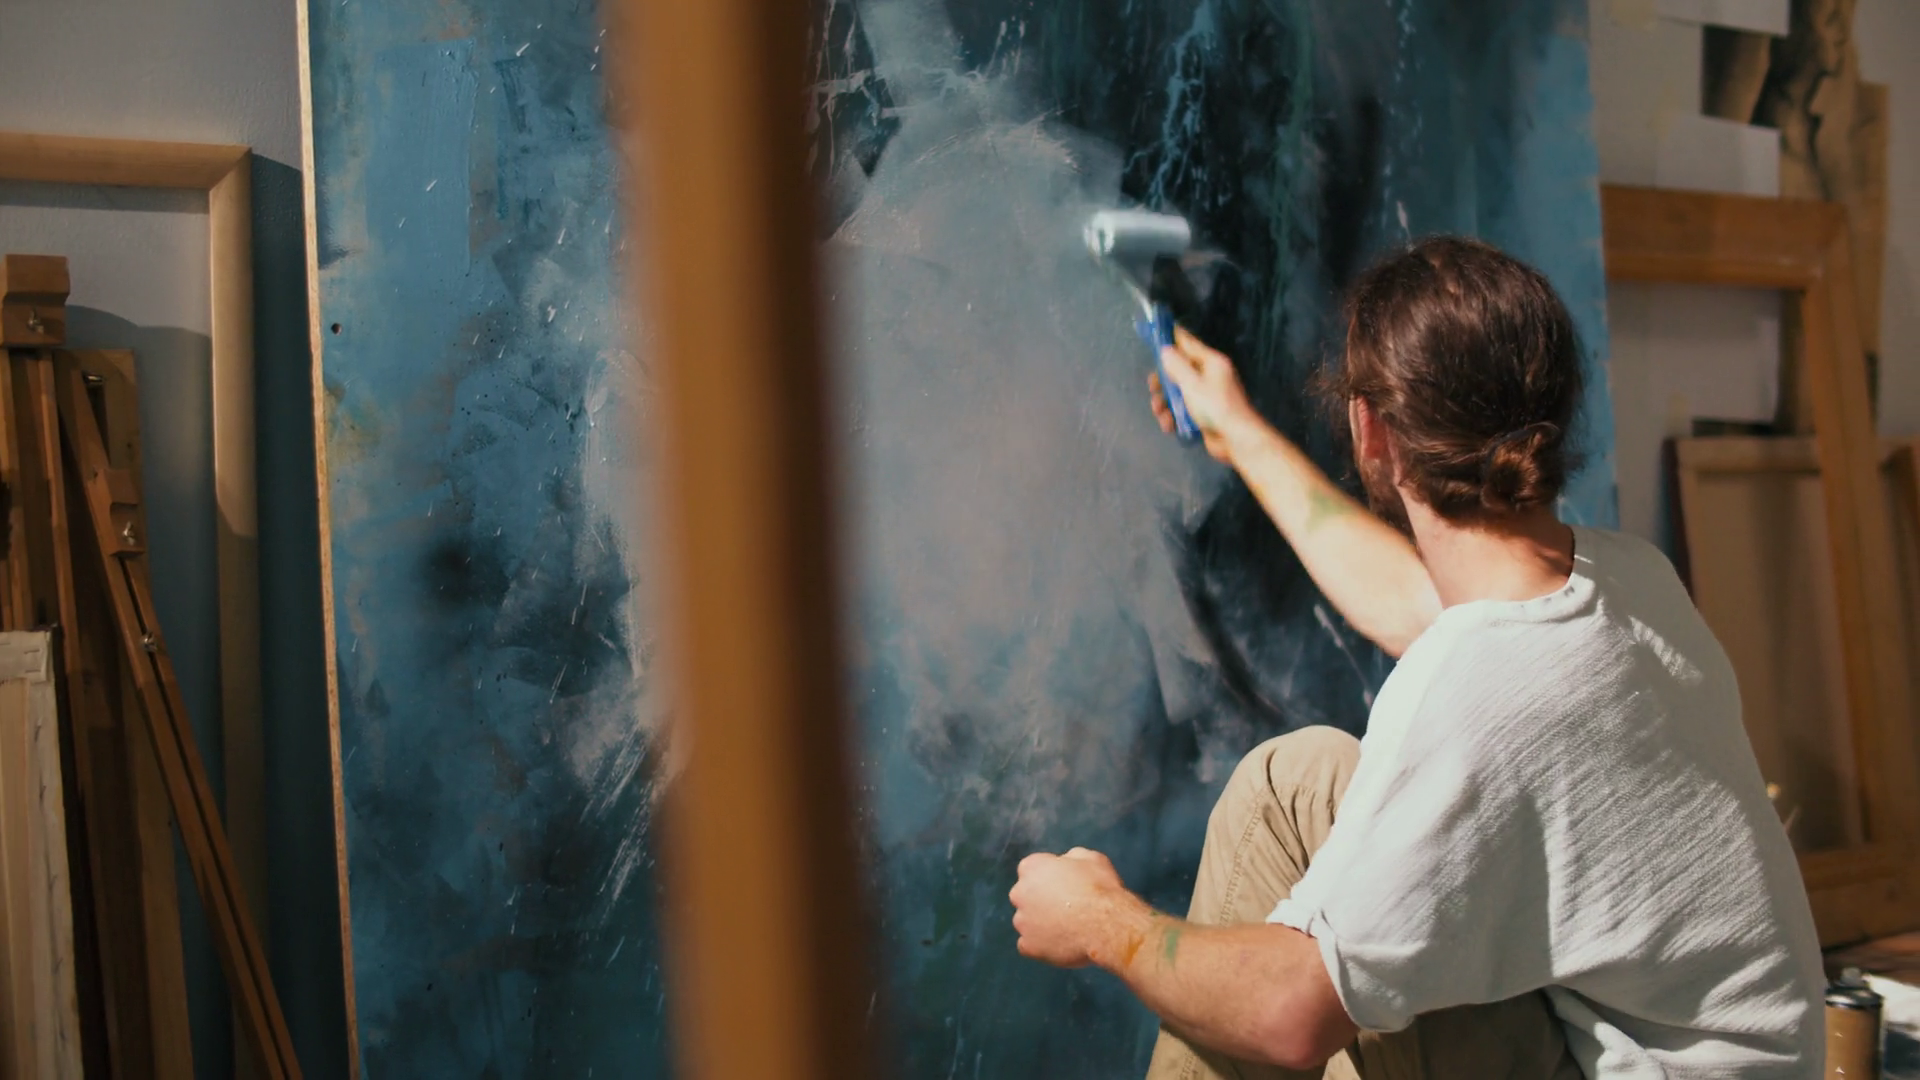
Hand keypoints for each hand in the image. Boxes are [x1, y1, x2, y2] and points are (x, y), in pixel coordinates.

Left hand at [1010, 847, 1135, 968]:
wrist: (1106, 926)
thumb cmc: (1100, 888)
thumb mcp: (1090, 858)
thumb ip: (1070, 858)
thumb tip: (1065, 863)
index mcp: (1032, 867)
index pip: (1032, 870)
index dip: (1050, 878)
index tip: (1065, 886)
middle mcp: (1019, 893)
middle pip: (1025, 896)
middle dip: (1040, 900)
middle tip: (1066, 908)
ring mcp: (1021, 922)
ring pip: (1026, 922)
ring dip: (1040, 924)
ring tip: (1067, 929)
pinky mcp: (1028, 946)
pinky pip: (1029, 946)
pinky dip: (1041, 946)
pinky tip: (1060, 945)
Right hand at [1150, 326, 1261, 465]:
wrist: (1236, 439)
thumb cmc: (1215, 406)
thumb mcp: (1192, 384)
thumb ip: (1177, 366)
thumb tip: (1166, 350)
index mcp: (1211, 362)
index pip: (1188, 342)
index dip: (1171, 338)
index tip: (1154, 334)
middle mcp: (1209, 375)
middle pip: (1179, 370)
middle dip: (1163, 380)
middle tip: (1153, 388)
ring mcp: (1206, 395)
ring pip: (1178, 392)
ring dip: (1165, 402)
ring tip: (1160, 412)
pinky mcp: (1203, 413)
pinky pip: (1183, 409)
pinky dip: (1174, 416)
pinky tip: (1169, 425)